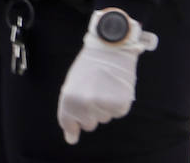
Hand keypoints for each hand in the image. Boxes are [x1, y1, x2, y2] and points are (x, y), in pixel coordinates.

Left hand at [57, 9, 158, 144]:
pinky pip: (117, 113)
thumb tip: (71, 140)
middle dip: (89, 112)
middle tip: (92, 91)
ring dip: (103, 106)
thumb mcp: (72, 85)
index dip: (72, 124)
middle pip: (88, 124)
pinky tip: (114, 88)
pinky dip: (116, 104)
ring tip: (103, 86)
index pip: (68, 122)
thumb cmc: (88, 67)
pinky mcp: (121, 104)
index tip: (75, 122)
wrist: (110, 49)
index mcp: (69, 97)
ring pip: (103, 118)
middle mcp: (85, 102)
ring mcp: (103, 104)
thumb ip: (69, 112)